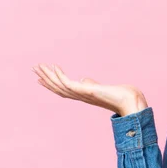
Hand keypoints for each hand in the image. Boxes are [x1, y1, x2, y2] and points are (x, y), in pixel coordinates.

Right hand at [32, 63, 147, 115]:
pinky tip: (54, 67)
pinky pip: (69, 84)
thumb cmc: (121, 96)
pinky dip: (60, 75)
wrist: (132, 102)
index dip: (51, 84)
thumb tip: (83, 79)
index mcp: (84, 96)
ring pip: (60, 86)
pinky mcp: (87, 91)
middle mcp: (81, 96)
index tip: (40, 78)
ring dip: (49, 76)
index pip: (63, 90)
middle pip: (58, 88)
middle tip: (34, 68)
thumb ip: (91, 84)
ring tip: (39, 66)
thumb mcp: (102, 88)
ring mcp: (83, 94)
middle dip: (46, 78)